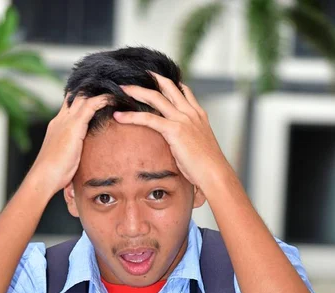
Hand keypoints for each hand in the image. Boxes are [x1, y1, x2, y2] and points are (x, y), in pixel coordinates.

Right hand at [28, 93, 110, 196]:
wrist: (43, 177)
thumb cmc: (54, 174)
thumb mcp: (66, 158)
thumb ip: (74, 152)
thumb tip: (83, 159)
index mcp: (57, 126)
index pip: (70, 106)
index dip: (82, 100)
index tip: (97, 97)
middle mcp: (60, 119)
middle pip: (75, 96)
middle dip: (91, 91)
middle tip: (109, 87)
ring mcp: (66, 121)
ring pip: (83, 97)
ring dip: (99, 92)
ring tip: (115, 89)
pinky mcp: (74, 125)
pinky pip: (91, 105)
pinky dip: (103, 100)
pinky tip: (114, 98)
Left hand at [113, 73, 227, 194]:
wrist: (215, 173)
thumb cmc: (207, 167)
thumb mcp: (199, 146)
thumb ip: (189, 138)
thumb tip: (178, 143)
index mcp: (199, 114)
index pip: (183, 90)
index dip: (168, 82)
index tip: (154, 78)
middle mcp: (191, 112)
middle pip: (168, 87)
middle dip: (149, 79)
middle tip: (133, 77)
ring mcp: (183, 119)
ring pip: (155, 97)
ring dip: (136, 91)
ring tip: (121, 89)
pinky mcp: (174, 130)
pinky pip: (148, 118)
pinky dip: (131, 116)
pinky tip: (119, 116)